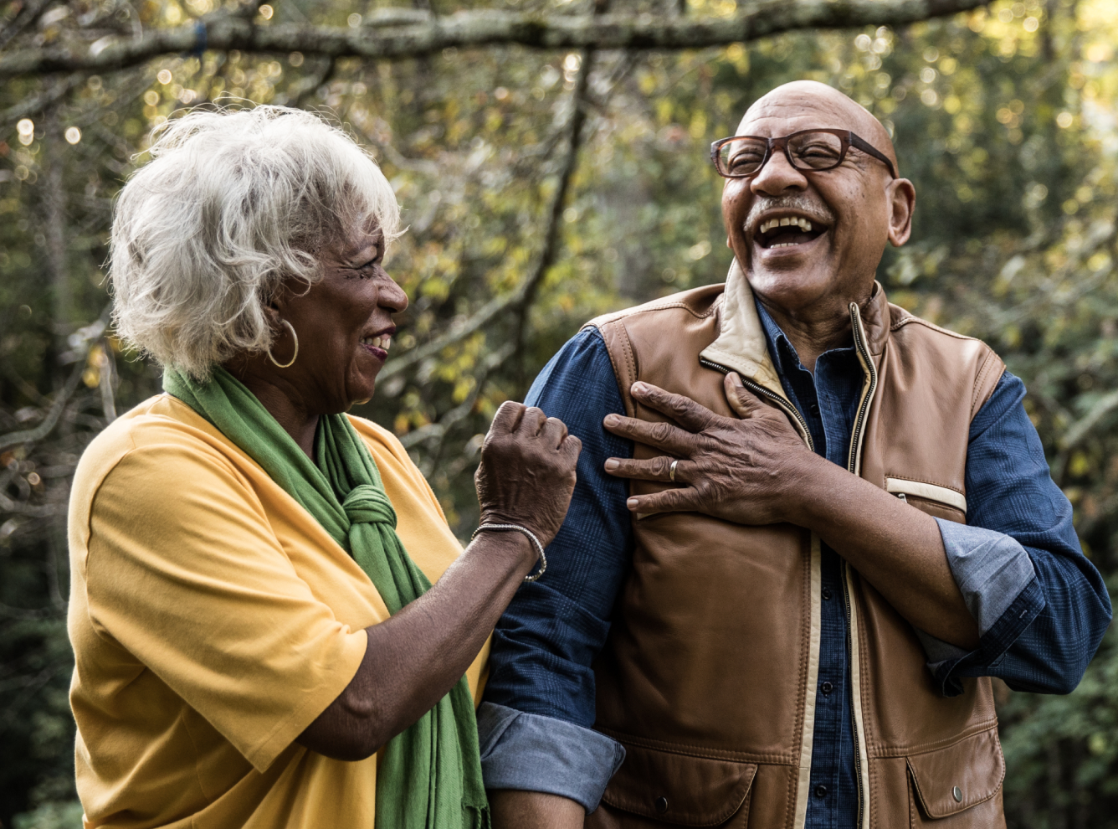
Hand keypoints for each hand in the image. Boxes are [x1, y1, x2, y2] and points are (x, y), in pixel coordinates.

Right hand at [475, 402, 581, 546]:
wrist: (513, 533)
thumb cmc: (497, 502)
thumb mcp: (485, 468)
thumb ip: (499, 443)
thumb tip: (516, 423)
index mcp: (495, 443)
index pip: (512, 407)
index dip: (520, 414)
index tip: (524, 428)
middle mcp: (518, 445)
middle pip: (537, 413)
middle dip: (539, 426)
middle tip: (539, 443)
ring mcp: (541, 456)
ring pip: (557, 424)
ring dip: (556, 436)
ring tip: (551, 452)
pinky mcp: (563, 469)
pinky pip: (574, 442)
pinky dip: (570, 449)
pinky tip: (562, 461)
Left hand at [602, 374, 814, 522]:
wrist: (799, 484)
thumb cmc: (787, 451)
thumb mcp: (767, 417)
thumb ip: (744, 399)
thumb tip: (730, 378)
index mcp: (718, 427)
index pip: (680, 408)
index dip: (655, 398)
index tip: (634, 389)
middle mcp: (705, 448)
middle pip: (661, 435)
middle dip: (631, 428)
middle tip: (606, 422)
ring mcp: (704, 474)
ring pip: (660, 468)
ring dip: (631, 468)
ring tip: (607, 466)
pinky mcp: (708, 499)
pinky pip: (673, 501)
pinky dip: (651, 505)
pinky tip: (631, 507)